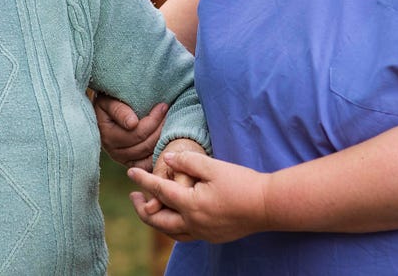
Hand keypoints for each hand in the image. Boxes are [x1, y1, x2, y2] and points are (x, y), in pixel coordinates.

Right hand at [93, 93, 166, 171]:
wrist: (105, 113)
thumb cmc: (109, 103)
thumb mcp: (108, 102)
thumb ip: (119, 111)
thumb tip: (132, 124)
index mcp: (108, 136)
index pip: (136, 132)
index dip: (153, 119)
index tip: (163, 106)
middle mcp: (114, 152)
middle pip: (145, 145)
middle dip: (160, 129)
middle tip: (171, 114)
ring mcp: (123, 160)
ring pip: (149, 154)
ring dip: (162, 139)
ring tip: (172, 124)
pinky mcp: (132, 163)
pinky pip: (148, 164)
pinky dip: (158, 154)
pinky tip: (167, 142)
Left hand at [127, 150, 269, 243]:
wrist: (267, 205)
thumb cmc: (241, 183)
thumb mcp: (213, 166)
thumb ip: (187, 162)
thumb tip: (166, 160)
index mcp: (191, 205)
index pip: (159, 191)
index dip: (143, 180)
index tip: (130, 172)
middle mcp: (193, 223)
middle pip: (158, 220)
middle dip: (143, 208)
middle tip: (134, 197)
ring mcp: (203, 233)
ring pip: (170, 232)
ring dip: (156, 220)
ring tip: (151, 209)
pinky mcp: (213, 236)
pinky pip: (185, 235)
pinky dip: (173, 227)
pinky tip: (175, 218)